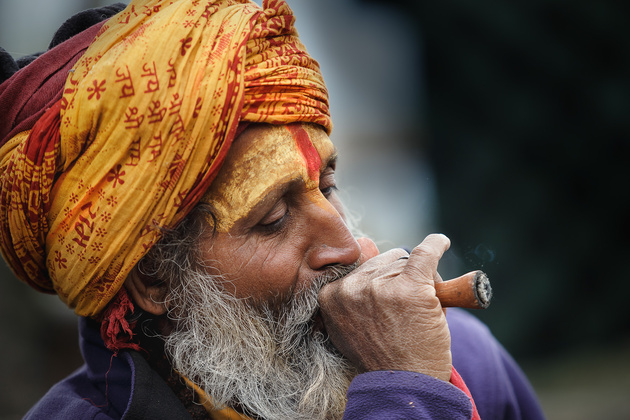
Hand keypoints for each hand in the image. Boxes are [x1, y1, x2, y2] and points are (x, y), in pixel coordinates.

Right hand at [318, 234, 451, 381]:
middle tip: (404, 311)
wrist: (404, 385)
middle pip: (383, 262)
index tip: (388, 296)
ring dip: (416, 280)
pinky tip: (443, 242)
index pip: (360, 268)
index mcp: (331, 295)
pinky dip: (437, 245)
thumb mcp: (349, 327)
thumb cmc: (382, 355)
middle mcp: (352, 287)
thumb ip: (350, 295)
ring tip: (417, 312)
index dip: (379, 281)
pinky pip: (425, 253)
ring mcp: (381, 286)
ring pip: (405, 262)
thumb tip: (364, 247)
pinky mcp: (410, 287)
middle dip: (397, 279)